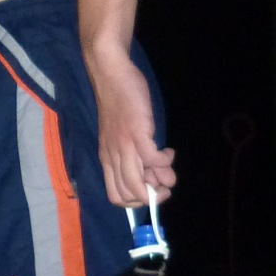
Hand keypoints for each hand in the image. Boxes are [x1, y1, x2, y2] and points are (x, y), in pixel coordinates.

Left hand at [86, 46, 176, 206]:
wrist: (111, 75)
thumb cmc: (118, 104)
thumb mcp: (123, 136)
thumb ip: (138, 158)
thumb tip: (161, 179)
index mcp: (107, 160)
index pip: (116, 197)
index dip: (137, 201)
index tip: (152, 190)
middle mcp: (113, 158)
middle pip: (129, 196)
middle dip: (153, 196)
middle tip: (165, 181)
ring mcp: (123, 147)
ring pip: (137, 185)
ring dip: (160, 183)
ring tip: (168, 167)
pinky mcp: (136, 133)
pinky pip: (152, 160)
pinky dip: (165, 161)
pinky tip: (167, 150)